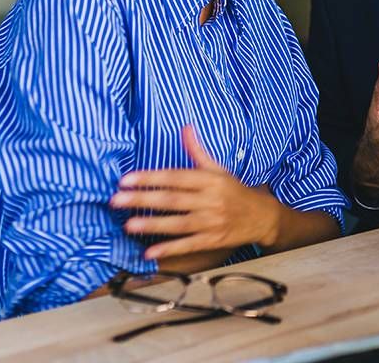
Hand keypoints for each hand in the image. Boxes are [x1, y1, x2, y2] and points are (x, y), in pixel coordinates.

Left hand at [111, 126, 284, 259]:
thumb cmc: (235, 191)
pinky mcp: (212, 241)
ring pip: (178, 223)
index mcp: (210, 180)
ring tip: (128, 225)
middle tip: (116, 200)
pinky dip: (169, 249)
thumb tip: (186, 127)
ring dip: (152, 224)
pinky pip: (188, 245)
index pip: (175, 177)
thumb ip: (198, 151)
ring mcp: (211, 222)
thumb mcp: (219, 169)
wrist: (262, 217)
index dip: (150, 178)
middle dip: (143, 199)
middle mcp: (210, 200)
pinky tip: (149, 252)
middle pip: (172, 199)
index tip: (126, 179)